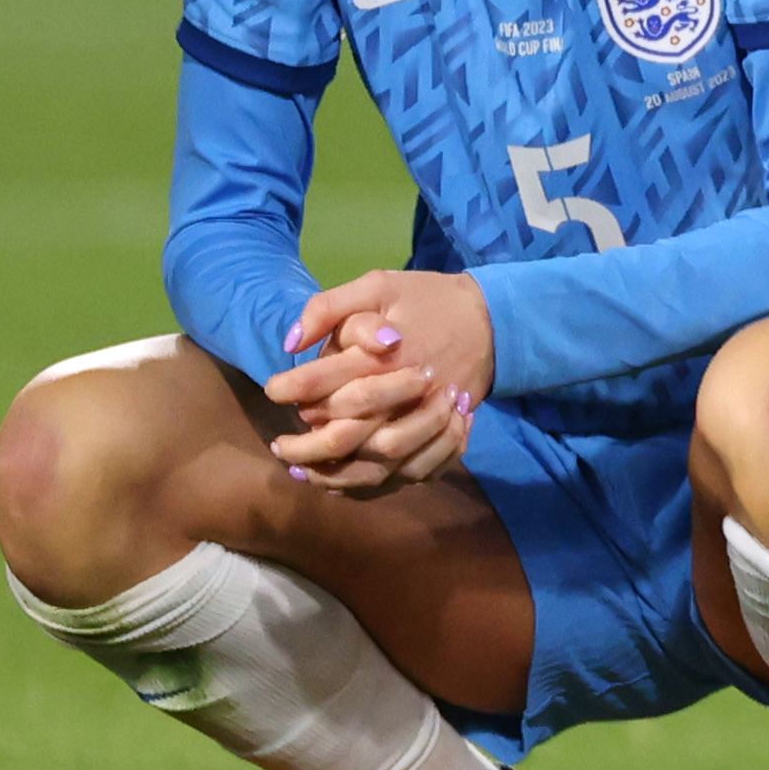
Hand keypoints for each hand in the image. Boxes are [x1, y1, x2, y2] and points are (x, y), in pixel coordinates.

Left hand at [270, 267, 492, 492]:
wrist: (494, 320)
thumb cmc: (428, 301)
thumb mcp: (378, 285)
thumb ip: (328, 307)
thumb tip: (291, 343)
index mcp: (385, 355)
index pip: (321, 382)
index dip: (288, 389)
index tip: (274, 390)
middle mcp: (406, 394)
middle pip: (345, 434)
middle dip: (303, 446)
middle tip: (279, 446)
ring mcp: (428, 420)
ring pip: (375, 463)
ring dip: (333, 473)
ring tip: (301, 471)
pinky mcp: (444, 436)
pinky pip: (407, 474)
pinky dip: (373, 484)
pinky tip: (343, 482)